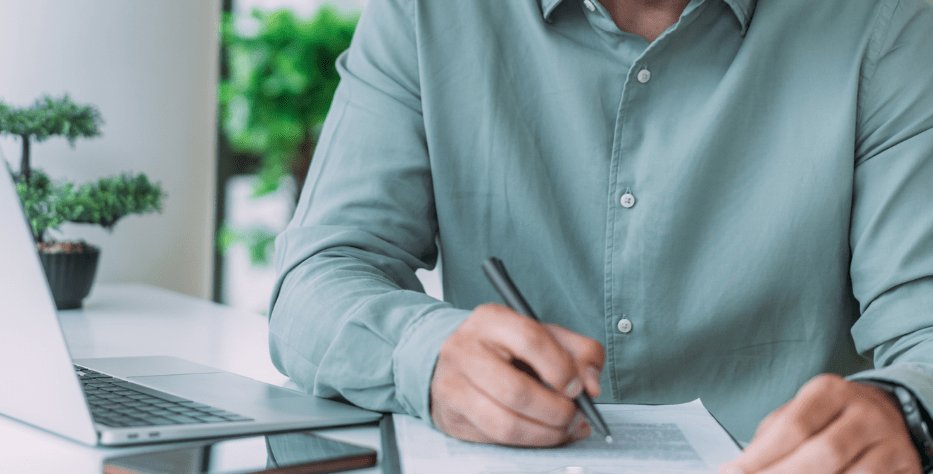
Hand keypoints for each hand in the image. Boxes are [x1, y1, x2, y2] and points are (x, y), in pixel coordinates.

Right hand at [430, 304, 603, 446]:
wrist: (457, 360)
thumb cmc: (507, 348)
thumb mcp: (545, 336)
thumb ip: (579, 353)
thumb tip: (591, 386)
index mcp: (492, 319)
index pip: (530, 340)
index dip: (561, 369)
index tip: (578, 388)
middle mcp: (465, 349)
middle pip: (516, 390)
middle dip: (555, 411)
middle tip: (574, 416)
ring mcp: (452, 384)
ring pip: (505, 423)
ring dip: (544, 434)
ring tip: (563, 429)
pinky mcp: (451, 414)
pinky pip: (494, 439)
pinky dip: (527, 442)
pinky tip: (541, 434)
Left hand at [720, 374, 920, 473]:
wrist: (887, 414)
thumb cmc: (829, 418)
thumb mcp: (799, 413)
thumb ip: (770, 439)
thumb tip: (736, 469)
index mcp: (829, 391)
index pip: (792, 426)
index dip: (761, 456)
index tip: (733, 473)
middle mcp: (863, 412)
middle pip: (823, 452)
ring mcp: (889, 440)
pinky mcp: (906, 465)